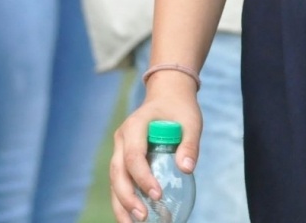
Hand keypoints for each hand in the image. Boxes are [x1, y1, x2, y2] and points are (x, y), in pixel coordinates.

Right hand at [111, 78, 201, 222]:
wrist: (167, 96)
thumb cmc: (180, 108)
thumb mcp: (191, 121)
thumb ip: (189, 144)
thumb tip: (187, 170)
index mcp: (135, 126)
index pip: (133, 156)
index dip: (143, 177)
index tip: (157, 194)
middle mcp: (121, 139)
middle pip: (118, 172)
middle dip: (127, 197)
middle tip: (143, 216)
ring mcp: (119, 149)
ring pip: (114, 180)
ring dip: (121, 204)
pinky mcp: (122, 158)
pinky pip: (120, 181)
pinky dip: (123, 200)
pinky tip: (131, 217)